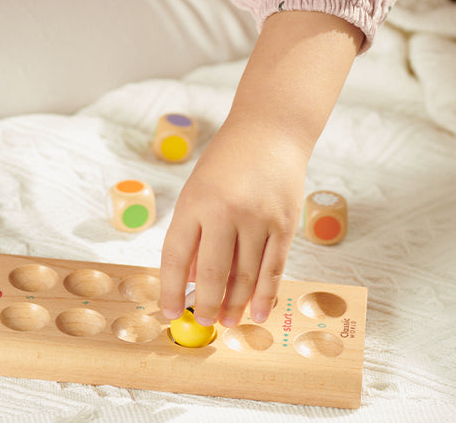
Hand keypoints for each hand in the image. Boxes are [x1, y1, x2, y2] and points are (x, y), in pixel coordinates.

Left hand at [159, 9, 360, 328]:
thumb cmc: (228, 161)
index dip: (172, 288)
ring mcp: (259, 219)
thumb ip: (195, 233)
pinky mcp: (284, 224)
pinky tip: (256, 312)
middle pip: (214, 273)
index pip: (177, 256)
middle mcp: (226, 211)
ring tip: (227, 323)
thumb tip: (192, 282)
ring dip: (235, 305)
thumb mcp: (199, 189)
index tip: (170, 311)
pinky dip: (264, 295)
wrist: (270, 131)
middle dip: (207, 304)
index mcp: (196, 201)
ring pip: (246, 276)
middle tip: (204, 322)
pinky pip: (273, 268)